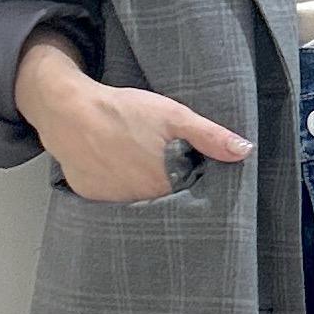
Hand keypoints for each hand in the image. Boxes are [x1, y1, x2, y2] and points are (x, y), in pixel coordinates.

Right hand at [14, 34, 253, 202]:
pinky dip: (117, 186)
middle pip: (165, 197)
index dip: (192, 179)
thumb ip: (209, 136)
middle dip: (168, 184)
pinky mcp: (92, 197)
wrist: (69, 112)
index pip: (189, 191)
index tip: (190, 166)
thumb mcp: (172, 115)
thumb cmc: (123, 111)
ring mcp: (114, 201)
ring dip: (143, 187)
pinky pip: (112, 198)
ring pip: (139, 199)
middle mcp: (141, 200)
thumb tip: (244, 150)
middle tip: (159, 159)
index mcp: (165, 183)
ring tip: (137, 161)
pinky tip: (116, 166)